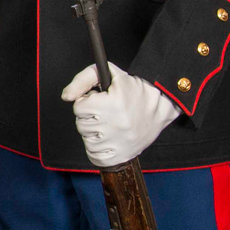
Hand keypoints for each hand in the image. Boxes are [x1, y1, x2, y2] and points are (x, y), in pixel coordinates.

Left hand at [61, 64, 180, 166]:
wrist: (162, 105)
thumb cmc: (134, 89)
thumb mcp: (110, 74)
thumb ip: (83, 79)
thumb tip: (66, 96)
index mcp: (113, 104)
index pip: (79, 108)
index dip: (88, 102)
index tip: (100, 101)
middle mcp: (116, 125)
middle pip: (81, 124)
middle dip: (91, 117)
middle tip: (107, 112)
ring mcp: (119, 142)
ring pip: (87, 140)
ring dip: (94, 132)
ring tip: (111, 124)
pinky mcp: (121, 155)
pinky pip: (95, 155)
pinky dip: (98, 148)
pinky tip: (109, 138)